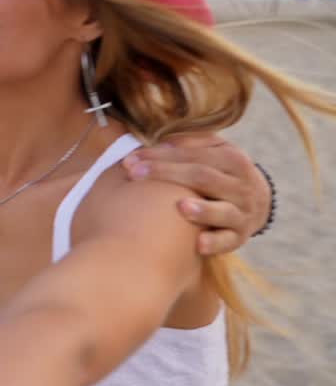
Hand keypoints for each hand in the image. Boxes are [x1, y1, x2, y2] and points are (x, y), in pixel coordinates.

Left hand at [121, 133, 268, 254]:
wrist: (256, 202)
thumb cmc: (218, 172)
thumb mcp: (211, 151)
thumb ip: (187, 144)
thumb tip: (157, 141)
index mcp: (232, 159)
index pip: (195, 155)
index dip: (162, 156)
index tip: (130, 160)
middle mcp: (241, 186)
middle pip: (204, 177)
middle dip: (167, 174)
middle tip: (134, 175)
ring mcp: (242, 213)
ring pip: (224, 210)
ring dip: (203, 210)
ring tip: (181, 207)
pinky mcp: (239, 236)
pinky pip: (228, 241)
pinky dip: (215, 243)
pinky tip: (198, 244)